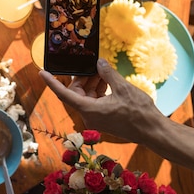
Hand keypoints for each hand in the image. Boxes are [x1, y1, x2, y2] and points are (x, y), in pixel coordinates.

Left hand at [39, 59, 162, 142]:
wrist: (152, 131)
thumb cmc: (138, 112)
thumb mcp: (123, 87)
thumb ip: (107, 74)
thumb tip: (99, 63)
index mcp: (89, 110)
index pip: (64, 94)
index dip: (51, 83)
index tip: (41, 72)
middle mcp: (89, 116)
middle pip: (76, 94)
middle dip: (82, 78)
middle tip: (91, 64)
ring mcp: (96, 119)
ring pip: (86, 97)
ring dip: (92, 84)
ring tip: (102, 71)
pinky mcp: (104, 119)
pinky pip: (95, 102)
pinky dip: (98, 91)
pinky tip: (107, 80)